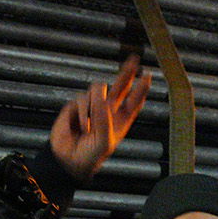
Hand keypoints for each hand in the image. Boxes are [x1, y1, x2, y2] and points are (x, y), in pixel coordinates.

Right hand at [51, 54, 150, 184]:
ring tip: (89, 127)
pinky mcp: (76, 105)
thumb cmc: (90, 156)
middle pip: (120, 85)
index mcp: (121, 120)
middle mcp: (108, 110)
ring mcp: (92, 106)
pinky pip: (81, 99)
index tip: (148, 75)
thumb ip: (105, 121)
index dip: (141, 88)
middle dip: (127, 71)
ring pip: (97, 88)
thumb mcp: (104, 142)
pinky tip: (81, 127)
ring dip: (94, 106)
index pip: (134, 101)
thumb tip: (101, 98)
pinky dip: (82, 113)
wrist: (69, 160)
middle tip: (135, 59)